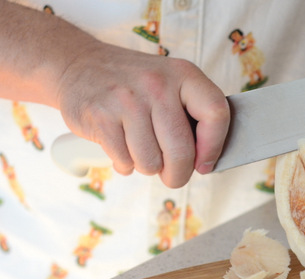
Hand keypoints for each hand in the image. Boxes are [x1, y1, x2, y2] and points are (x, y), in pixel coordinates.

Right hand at [56, 40, 228, 187]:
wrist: (78, 65)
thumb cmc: (135, 85)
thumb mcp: (171, 84)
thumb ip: (193, 116)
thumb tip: (207, 161)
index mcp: (184, 74)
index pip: (216, 113)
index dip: (214, 147)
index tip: (205, 164)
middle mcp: (157, 84)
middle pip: (182, 151)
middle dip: (178, 174)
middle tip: (173, 176)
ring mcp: (127, 100)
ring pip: (151, 162)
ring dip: (148, 167)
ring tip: (141, 150)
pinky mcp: (100, 116)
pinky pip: (125, 161)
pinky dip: (125, 164)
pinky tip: (122, 147)